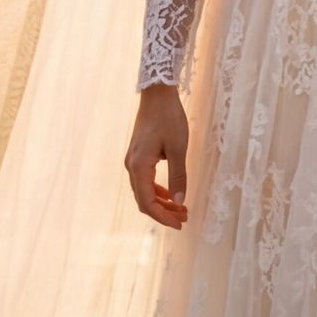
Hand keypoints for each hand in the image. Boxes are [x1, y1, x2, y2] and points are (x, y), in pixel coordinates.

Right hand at [126, 84, 190, 226]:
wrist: (157, 94)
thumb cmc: (169, 118)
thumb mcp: (178, 148)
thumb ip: (178, 176)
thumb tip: (180, 201)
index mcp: (139, 167)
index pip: (147, 203)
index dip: (163, 217)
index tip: (180, 223)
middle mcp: (131, 166)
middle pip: (144, 200)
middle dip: (164, 212)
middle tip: (184, 218)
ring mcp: (133, 161)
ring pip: (144, 191)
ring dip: (162, 202)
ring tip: (181, 209)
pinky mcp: (138, 155)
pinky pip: (145, 181)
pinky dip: (158, 190)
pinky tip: (171, 194)